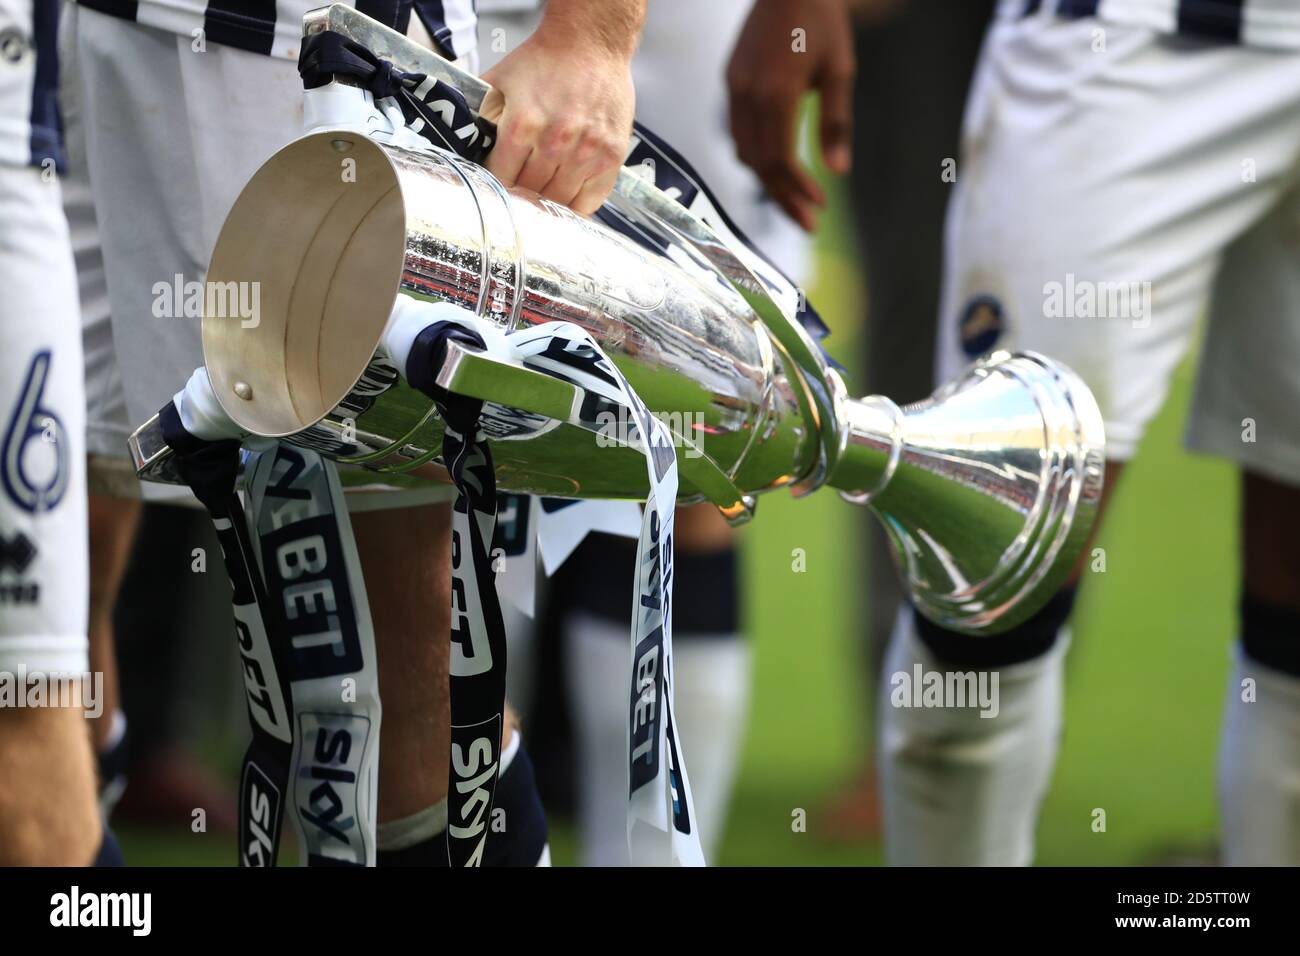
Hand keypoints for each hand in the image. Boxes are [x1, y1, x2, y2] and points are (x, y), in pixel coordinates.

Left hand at [480, 5, 639, 215]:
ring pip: (559, 202)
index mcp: (522, 126)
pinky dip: (577, 206)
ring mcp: (586, 153)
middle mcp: (554, 143)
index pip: (501, 179)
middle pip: (530, 194)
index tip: (497, 186)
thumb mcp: (500, 80)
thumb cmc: (545, 60)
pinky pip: (591, 200)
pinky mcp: (611, 156)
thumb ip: (482, 114)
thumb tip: (468, 144)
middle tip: (518, 193)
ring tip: (541, 196)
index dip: (496, 185)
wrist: (591, 41)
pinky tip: (567, 200)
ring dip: (547, 202)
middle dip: (520, 195)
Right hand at [727, 0, 856, 230]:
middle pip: (759, 163)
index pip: (780, 158)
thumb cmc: (822, 23)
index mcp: (777, 92)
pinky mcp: (731, 82)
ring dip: (768, 180)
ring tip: (794, 198)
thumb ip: (836, 123)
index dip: (797, 189)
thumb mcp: (840, 72)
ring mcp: (734, 88)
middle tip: (807, 222)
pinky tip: (776, 165)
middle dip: (783, 196)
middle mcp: (748, 94)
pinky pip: (738, 131)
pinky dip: (756, 155)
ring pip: (744, 150)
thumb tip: (837, 171)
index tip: (818, 206)